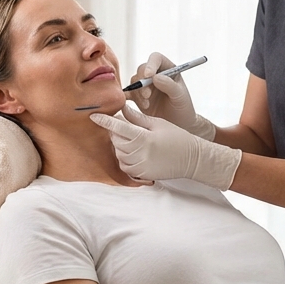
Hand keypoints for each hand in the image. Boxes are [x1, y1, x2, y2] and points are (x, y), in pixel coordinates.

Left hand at [90, 106, 241, 190]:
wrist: (191, 159)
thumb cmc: (176, 137)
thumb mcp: (158, 123)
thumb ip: (138, 118)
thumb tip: (122, 109)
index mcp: (143, 137)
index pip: (117, 127)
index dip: (104, 121)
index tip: (93, 116)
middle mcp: (139, 153)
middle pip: (115, 140)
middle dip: (115, 132)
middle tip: (125, 127)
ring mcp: (139, 166)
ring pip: (118, 153)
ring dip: (120, 145)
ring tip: (133, 140)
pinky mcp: (141, 174)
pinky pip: (124, 165)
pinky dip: (124, 157)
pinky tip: (134, 152)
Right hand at [128, 53, 215, 140]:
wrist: (178, 124)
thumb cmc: (183, 108)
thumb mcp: (180, 96)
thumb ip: (170, 85)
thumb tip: (155, 77)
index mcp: (168, 69)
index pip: (156, 58)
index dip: (151, 64)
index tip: (149, 75)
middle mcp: (155, 74)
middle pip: (142, 69)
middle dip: (142, 82)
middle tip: (147, 95)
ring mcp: (145, 85)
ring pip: (134, 82)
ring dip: (138, 93)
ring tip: (146, 105)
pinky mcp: (137, 97)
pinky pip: (128, 94)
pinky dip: (126, 98)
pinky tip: (130, 106)